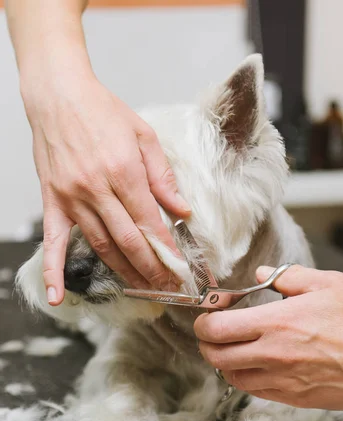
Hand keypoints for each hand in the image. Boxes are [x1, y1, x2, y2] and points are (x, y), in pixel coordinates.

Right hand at [24, 67, 189, 304]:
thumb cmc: (102, 111)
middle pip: (128, 241)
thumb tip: (182, 210)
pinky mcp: (52, 202)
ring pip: (101, 246)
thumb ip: (163, 176)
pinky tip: (57, 295)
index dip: (167, 251)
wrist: (58, 94)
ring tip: (142, 290)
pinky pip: (52, 243)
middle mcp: (97, 189)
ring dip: (124, 273)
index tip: (180, 269)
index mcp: (124, 172)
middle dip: (151, 270)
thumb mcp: (144, 135)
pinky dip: (54, 271)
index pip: (149, 223)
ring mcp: (72, 198)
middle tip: (167, 288)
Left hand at [194, 265, 342, 409]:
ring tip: (234, 350)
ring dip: (224, 363)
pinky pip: (255, 392)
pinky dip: (247, 379)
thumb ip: (288, 278)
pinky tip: (256, 367)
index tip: (209, 314)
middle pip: (215, 356)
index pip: (217, 328)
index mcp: (276, 322)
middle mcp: (272, 354)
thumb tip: (259, 275)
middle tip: (213, 334)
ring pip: (231, 377)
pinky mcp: (293, 397)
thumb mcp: (328, 284)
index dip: (203, 321)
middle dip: (207, 343)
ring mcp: (281, 379)